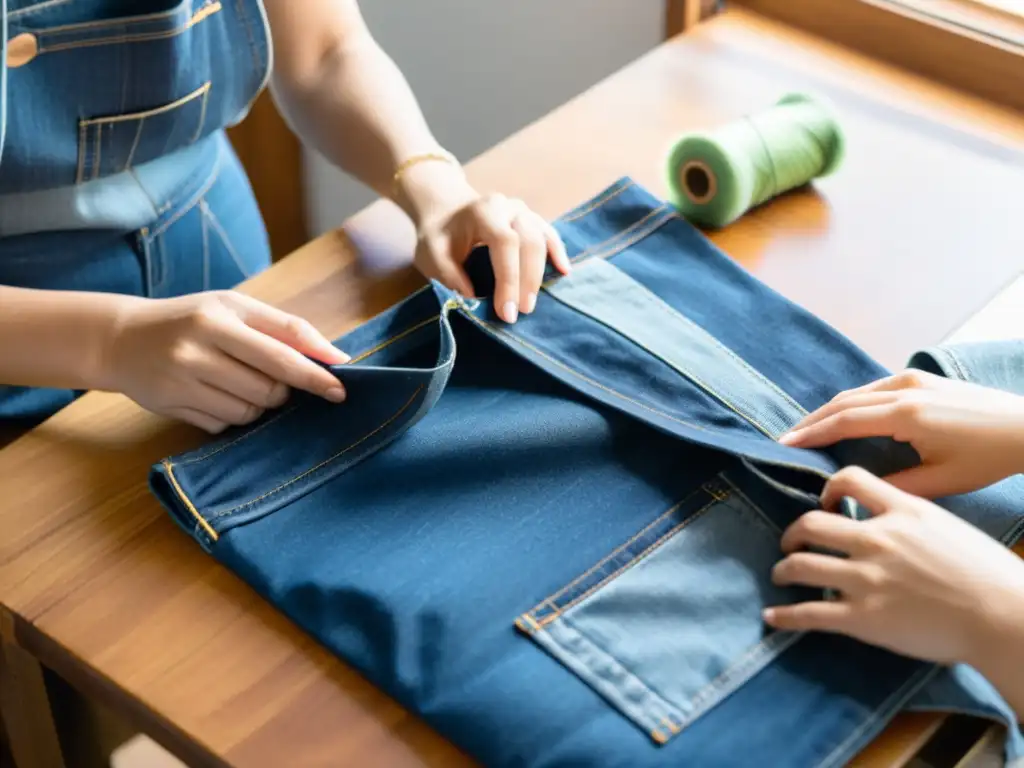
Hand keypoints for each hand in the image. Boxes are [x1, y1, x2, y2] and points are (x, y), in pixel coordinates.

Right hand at [99, 291, 348, 432]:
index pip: (282, 352)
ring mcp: (181, 381)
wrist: (121, 339)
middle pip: (269, 388)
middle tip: (275, 379)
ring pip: (249, 411)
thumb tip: (335, 357)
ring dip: (259, 404)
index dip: (315, 374)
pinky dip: (232, 416)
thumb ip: (284, 329)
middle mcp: (198, 349)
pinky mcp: (171, 407)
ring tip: (239, 382)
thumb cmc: (192, 320)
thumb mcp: (234, 308)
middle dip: (284, 390)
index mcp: (219, 318)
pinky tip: (215, 395)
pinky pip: (224, 425)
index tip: (340, 389)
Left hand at [405, 169, 570, 322]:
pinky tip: (564, 271)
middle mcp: (508, 207)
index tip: (506, 312)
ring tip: (531, 305)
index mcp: (483, 211)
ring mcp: (523, 211)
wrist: (445, 210)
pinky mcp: (532, 220)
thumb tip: (473, 301)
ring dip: (540, 274)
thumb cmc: (439, 236)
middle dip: (527, 281)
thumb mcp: (431, 255)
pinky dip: (558, 252)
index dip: (509, 279)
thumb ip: (449, 276)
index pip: (505, 243)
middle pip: (529, 241)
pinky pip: (550, 235)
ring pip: (542, 239)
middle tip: (521, 313)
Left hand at [763, 467, 1023, 665]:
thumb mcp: (948, 527)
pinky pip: (809, 613)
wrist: (1004, 618)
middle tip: (789, 542)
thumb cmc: (990, 575)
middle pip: (811, 522)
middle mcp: (876, 539)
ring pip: (800, 565)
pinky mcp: (861, 618)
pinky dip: (784, 616)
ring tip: (780, 574)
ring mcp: (865, 578)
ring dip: (783, 569)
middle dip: (793, 532)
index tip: (822, 502)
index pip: (849, 478)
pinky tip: (771, 617)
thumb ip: (911, 519)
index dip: (826, 488)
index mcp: (902, 511)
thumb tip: (889, 520)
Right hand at [780, 370, 1023, 497]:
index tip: (784, 445)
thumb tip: (859, 490)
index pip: (843, 421)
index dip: (811, 434)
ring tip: (806, 429)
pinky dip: (851, 402)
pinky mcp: (921, 379)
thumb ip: (896, 485)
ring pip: (856, 393)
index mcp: (906, 416)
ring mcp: (912, 380)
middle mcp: (903, 390)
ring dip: (828, 410)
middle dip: (811, 421)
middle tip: (785, 438)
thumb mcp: (941, 481)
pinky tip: (842, 416)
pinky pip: (873, 388)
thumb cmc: (988, 459)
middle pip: (842, 403)